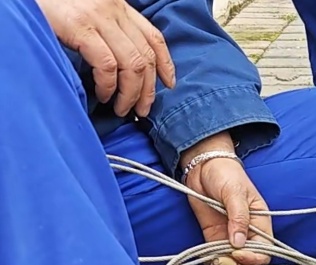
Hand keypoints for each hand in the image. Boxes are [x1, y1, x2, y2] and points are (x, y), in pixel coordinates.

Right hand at [36, 0, 175, 116]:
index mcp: (118, 6)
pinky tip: (103, 95)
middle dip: (147, 90)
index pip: (154, 37)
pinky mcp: (80, 27)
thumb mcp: (87, 13)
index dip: (165, 64)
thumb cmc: (52, 5)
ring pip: (132, 64)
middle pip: (145, 57)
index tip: (168, 84)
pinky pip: (107, 65)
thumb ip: (107, 31)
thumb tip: (122, 67)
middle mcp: (113, 9)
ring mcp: (98, 17)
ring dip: (131, 94)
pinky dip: (109, 86)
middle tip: (141, 110)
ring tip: (122, 109)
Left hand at [181, 133, 273, 264]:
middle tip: (222, 260)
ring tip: (213, 258)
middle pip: (251, 263)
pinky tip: (207, 255)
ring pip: (234, 263)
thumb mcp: (235, 192)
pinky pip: (217, 256)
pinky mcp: (214, 237)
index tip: (239, 253)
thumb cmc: (225, 174)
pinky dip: (212, 261)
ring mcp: (230, 236)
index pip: (265, 250)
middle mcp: (248, 233)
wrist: (203, 166)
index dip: (254, 257)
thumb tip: (239, 243)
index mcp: (261, 222)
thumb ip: (238, 217)